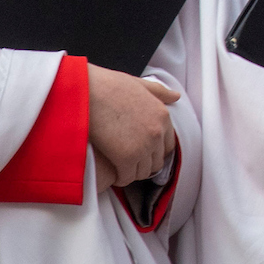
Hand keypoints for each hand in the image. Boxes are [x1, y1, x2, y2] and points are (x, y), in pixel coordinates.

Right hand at [88, 65, 180, 189]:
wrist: (87, 91)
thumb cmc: (108, 85)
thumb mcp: (138, 84)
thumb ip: (158, 92)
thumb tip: (176, 96)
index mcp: (162, 116)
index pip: (168, 145)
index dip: (155, 151)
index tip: (144, 152)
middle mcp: (157, 133)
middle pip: (157, 161)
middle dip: (144, 163)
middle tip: (130, 162)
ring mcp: (143, 147)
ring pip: (143, 172)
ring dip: (133, 172)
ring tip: (120, 168)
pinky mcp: (125, 158)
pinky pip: (127, 177)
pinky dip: (120, 178)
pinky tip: (113, 173)